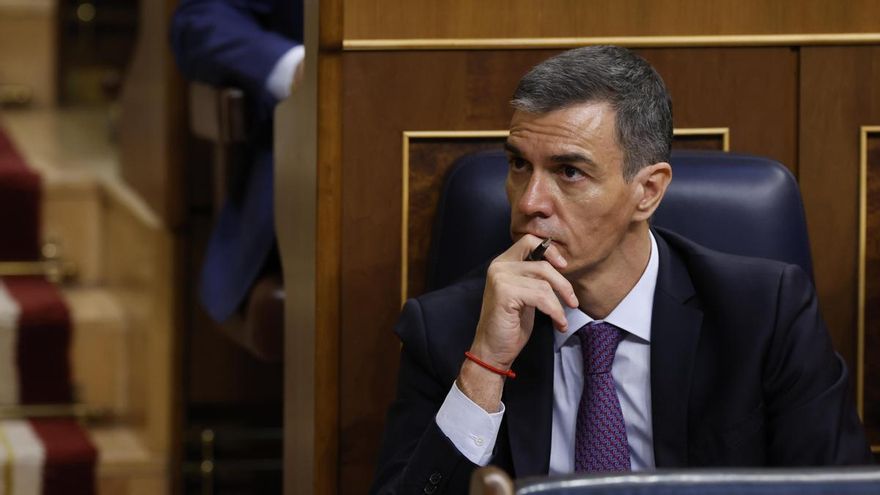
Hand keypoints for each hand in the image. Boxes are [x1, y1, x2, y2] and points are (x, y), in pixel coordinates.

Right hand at [458, 235, 577, 410]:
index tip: (564, 266)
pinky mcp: (505, 293)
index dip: (550, 250)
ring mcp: (500, 278)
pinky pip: (542, 297)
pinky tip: (558, 324)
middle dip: (563, 284)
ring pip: (544, 283)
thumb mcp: (525, 295)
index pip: (529, 241)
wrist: (492, 351)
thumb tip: (560, 266)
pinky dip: (555, 312)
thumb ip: (535, 278)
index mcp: (502, 264)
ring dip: (560, 304)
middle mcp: (499, 267)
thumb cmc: (510, 325)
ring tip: (561, 319)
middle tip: (573, 302)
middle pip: (543, 264)